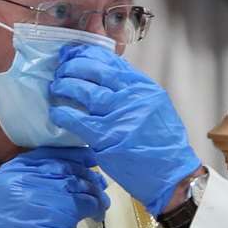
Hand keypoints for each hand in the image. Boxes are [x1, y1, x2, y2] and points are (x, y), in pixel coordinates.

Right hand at [0, 146, 109, 227]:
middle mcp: (26, 175)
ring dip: (94, 190)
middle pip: (64, 165)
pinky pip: (86, 201)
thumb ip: (29, 181)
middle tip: (99, 180)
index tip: (86, 157)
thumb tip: (62, 172)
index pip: (45, 153)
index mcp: (10, 172)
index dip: (70, 154)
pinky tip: (98, 212)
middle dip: (85, 172)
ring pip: (78, 182)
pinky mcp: (63, 207)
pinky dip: (96, 206)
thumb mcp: (8, 199)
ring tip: (102, 198)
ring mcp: (45, 189)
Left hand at [49, 45, 200, 215]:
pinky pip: (77, 120)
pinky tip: (57, 113)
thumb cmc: (162, 142)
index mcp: (143, 86)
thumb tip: (102, 77)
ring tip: (56, 88)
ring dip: (65, 87)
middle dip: (72, 67)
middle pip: (94, 71)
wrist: (172, 173)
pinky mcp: (107, 137)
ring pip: (84, 91)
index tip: (72, 54)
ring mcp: (119, 116)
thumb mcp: (154, 106)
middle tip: (60, 71)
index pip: (110, 61)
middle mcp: (132, 96)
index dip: (86, 54)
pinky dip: (63, 114)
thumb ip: (131, 90)